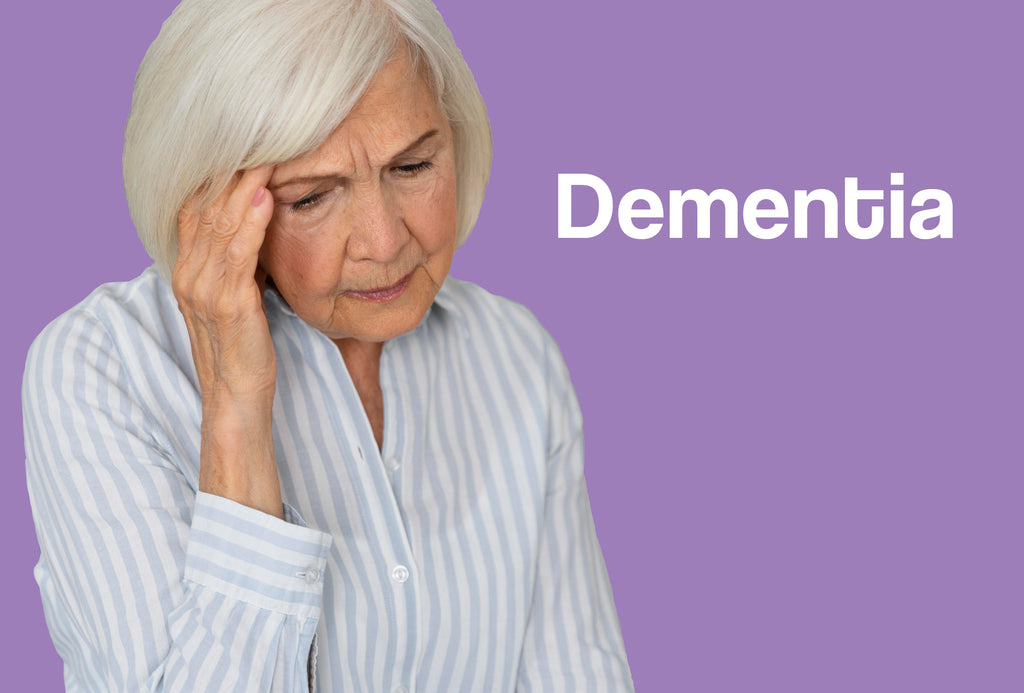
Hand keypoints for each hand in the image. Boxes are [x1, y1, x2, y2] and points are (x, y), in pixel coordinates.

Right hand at [174, 166, 283, 517]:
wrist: (240, 401)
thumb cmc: (250, 346)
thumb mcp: (246, 294)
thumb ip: (248, 257)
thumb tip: (269, 215)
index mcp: (193, 265)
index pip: (201, 202)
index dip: (221, 167)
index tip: (252, 133)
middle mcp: (190, 271)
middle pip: (206, 203)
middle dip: (234, 163)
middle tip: (262, 124)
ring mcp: (204, 288)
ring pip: (219, 222)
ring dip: (242, 181)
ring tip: (267, 145)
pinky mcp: (226, 306)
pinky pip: (237, 255)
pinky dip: (250, 223)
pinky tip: (265, 195)